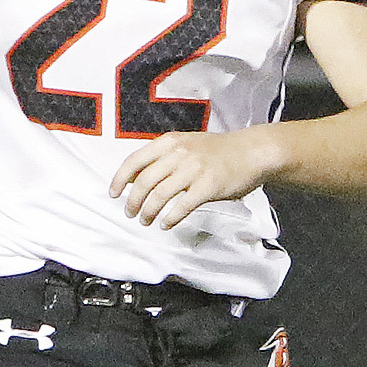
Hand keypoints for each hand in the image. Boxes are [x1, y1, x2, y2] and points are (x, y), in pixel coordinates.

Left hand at [112, 128, 278, 229]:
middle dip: (133, 201)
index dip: (120, 179)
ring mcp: (194, 169)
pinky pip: (182, 206)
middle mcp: (179, 153)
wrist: (252, 152)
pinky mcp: (208, 186)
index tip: (114, 194)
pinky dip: (170, 218)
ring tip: (146, 220)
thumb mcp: (188, 144)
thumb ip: (164, 157)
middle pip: (144, 181)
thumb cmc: (220, 151)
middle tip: (131, 213)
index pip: (135, 160)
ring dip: (149, 212)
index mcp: (170, 142)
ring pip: (160, 195)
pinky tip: (166, 223)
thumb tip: (138, 177)